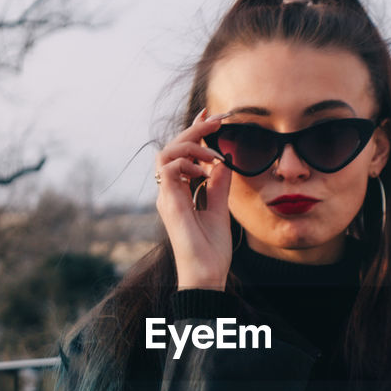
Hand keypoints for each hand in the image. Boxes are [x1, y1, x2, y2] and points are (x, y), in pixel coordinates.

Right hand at [155, 107, 234, 289]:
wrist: (206, 275)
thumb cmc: (211, 250)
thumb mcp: (219, 209)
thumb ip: (219, 186)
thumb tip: (223, 162)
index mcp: (179, 191)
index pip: (182, 153)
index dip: (194, 131)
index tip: (210, 115)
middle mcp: (169, 191)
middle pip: (173, 147)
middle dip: (196, 128)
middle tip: (218, 118)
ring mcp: (166, 196)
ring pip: (166, 152)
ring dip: (191, 144)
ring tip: (213, 154)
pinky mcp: (168, 202)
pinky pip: (169, 167)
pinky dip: (188, 161)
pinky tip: (206, 170)